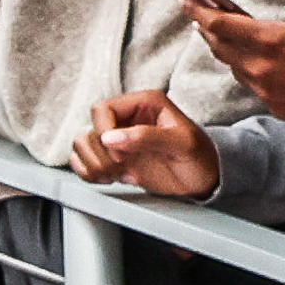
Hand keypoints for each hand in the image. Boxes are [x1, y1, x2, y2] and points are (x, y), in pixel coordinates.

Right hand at [73, 85, 219, 196]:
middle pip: (89, 130)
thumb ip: (147, 136)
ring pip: (81, 145)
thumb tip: (110, 137)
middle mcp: (127, 119)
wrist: (203, 180)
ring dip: (92, 165)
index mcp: (144, 104)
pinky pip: (81, 161)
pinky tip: (109, 179)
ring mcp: (117, 140)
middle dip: (99, 154)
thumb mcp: (181, 143)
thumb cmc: (200, 157)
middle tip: (118, 168)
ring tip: (113, 175)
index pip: (103, 109)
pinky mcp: (111, 158)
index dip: (106, 132)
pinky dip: (88, 173)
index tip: (122, 155)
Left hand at [199, 0, 284, 123]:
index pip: (222, 25)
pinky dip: (255, 72)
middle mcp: (262, 69)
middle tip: (201, 16)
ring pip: (237, 69)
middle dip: (209, 31)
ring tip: (232, 37)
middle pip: (221, 48)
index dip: (198, 11)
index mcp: (272, 41)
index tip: (184, 0)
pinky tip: (265, 63)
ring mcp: (267, 92)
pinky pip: (256, 86)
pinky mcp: (276, 108)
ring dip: (233, 53)